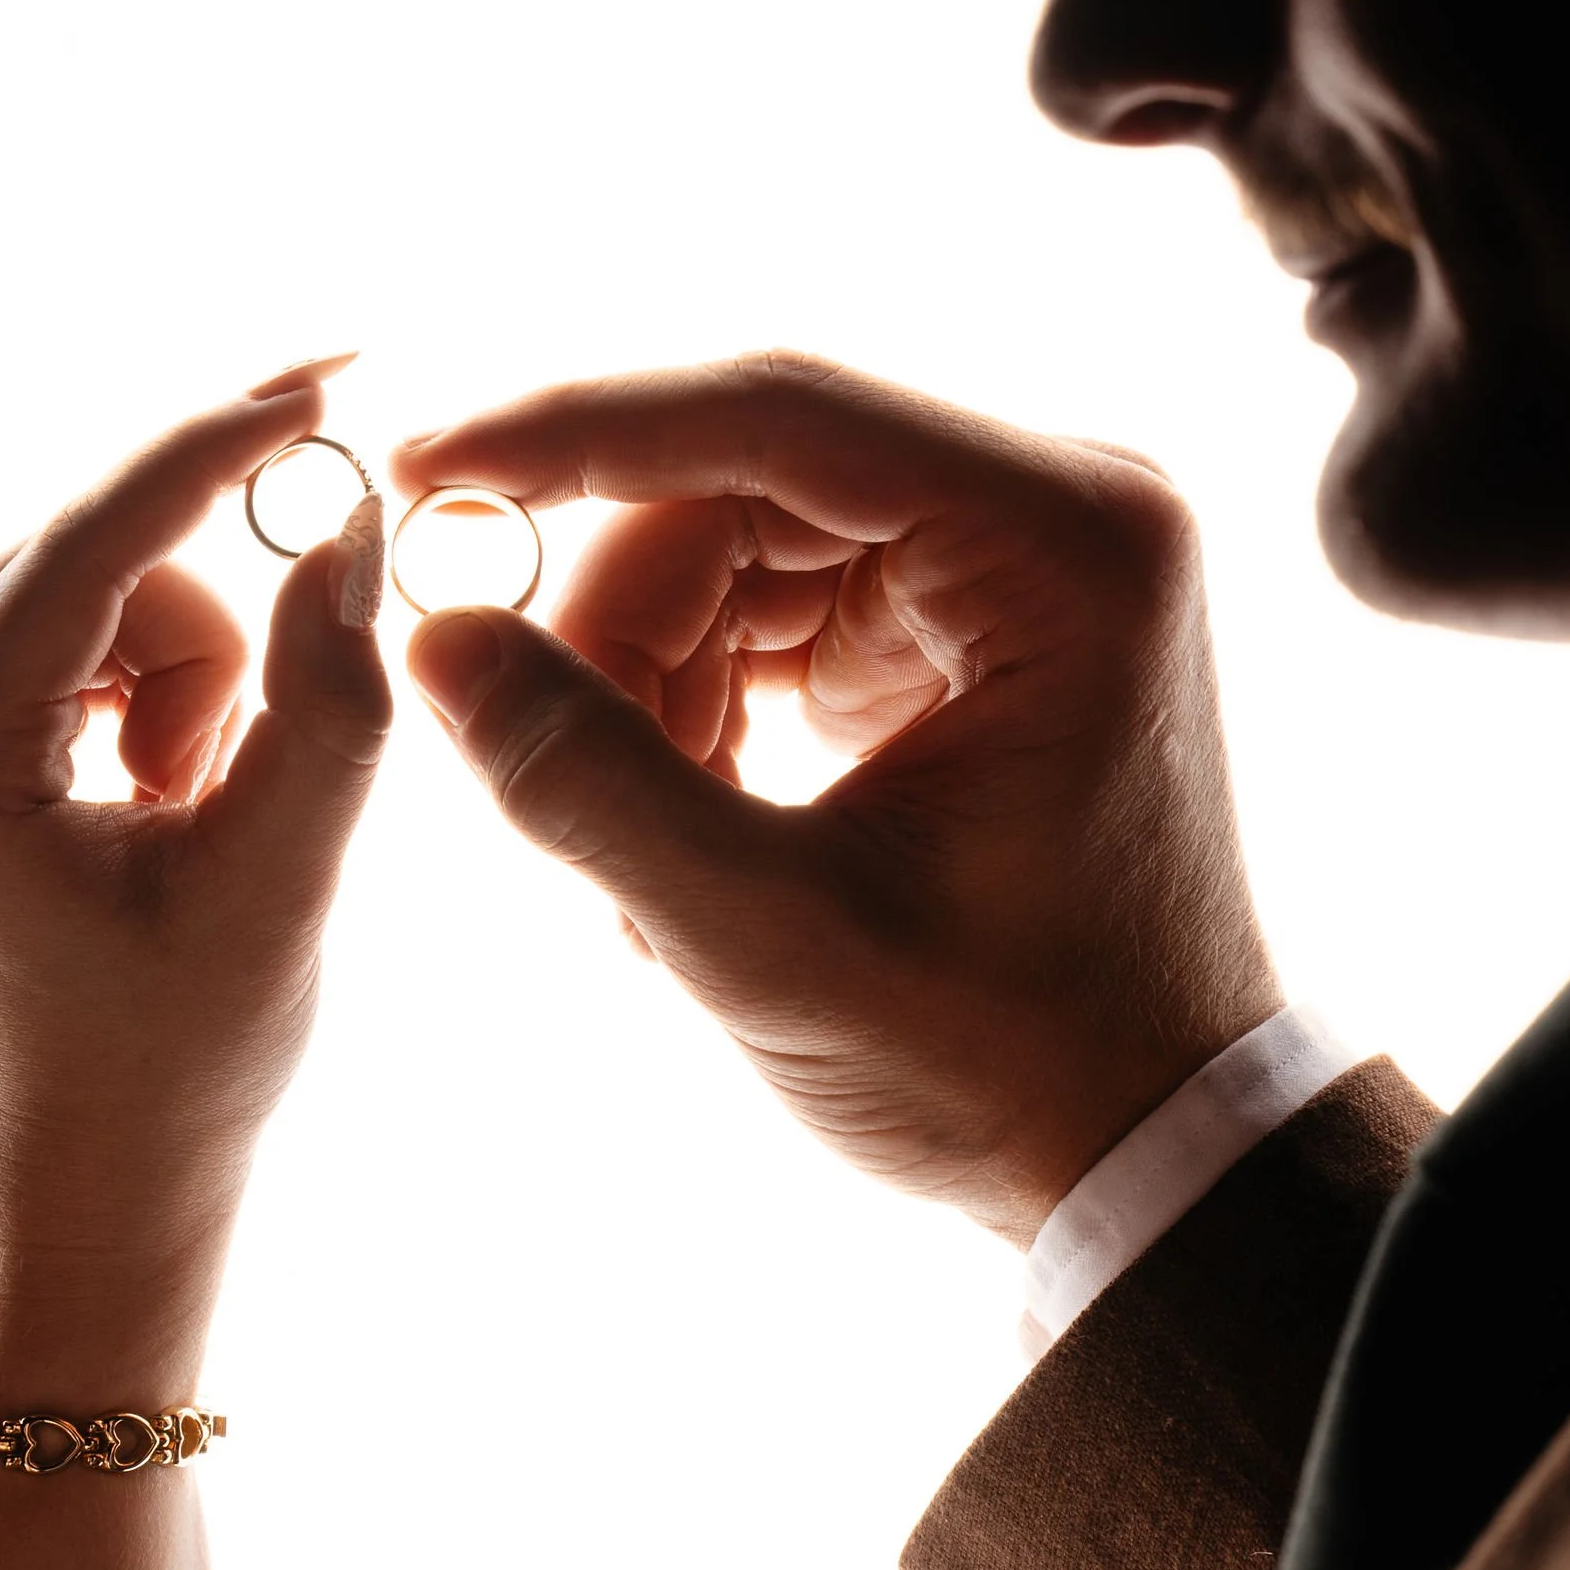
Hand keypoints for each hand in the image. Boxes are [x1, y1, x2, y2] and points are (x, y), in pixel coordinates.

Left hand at [0, 371, 390, 1374]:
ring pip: (83, 585)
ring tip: (188, 814)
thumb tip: (349, 522)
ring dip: (179, 672)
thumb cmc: (176, 1073)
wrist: (78, 1196)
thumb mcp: (279, 884)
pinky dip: (135, 690)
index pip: (92, 538)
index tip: (331, 379)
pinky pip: (54, 629)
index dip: (218, 445)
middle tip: (237, 771)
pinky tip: (150, 802)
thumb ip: (326, 698)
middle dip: (207, 637)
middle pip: (90, 553)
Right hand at [394, 352, 1279, 1241]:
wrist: (1146, 1153)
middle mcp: (1054, 513)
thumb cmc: (1010, 1064)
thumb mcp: (777, 940)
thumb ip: (595, 787)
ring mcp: (1007, 567)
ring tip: (644, 852)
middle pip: (739, 485)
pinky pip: (769, 608)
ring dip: (648, 680)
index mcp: (1064, 544)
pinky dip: (696, 704)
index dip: (577, 433)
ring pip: (734, 548)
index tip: (423, 469)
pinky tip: (689, 821)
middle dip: (620, 626)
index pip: (773, 416)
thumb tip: (430, 644)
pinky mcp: (962, 626)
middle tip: (545, 771)